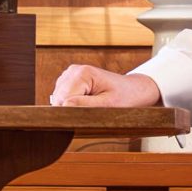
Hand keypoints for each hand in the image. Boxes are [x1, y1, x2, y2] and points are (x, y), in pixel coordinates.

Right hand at [48, 65, 162, 107]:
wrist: (133, 90)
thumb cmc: (125, 97)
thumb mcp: (108, 105)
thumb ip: (84, 105)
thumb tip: (63, 107)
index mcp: (83, 73)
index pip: (63, 100)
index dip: (71, 113)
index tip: (85, 120)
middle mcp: (73, 70)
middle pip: (59, 99)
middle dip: (71, 110)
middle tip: (91, 114)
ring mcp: (70, 74)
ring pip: (58, 99)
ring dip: (70, 107)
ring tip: (90, 107)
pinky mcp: (70, 80)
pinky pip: (62, 97)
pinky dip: (71, 104)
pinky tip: (85, 103)